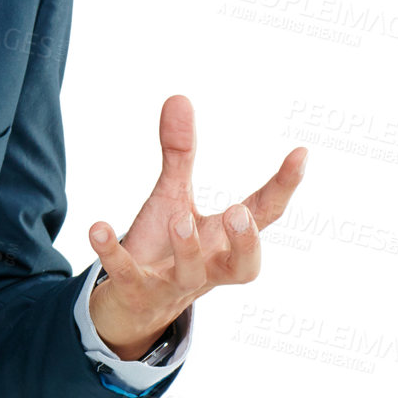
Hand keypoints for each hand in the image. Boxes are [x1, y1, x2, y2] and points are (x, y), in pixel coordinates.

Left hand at [86, 94, 306, 359]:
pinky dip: (111, 252)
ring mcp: (174, 282)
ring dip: (187, 247)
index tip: (300, 153)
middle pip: (245, 267)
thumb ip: (180, 154)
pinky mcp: (137, 290)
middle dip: (247, 242)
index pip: (264, 214)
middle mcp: (208, 266)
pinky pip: (127, 275)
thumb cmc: (166, 245)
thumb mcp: (173, 196)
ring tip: (178, 219)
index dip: (284, 187)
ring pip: (191, 274)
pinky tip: (96, 226)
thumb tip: (178, 97)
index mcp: (224, 240)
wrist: (134, 301)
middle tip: (238, 211)